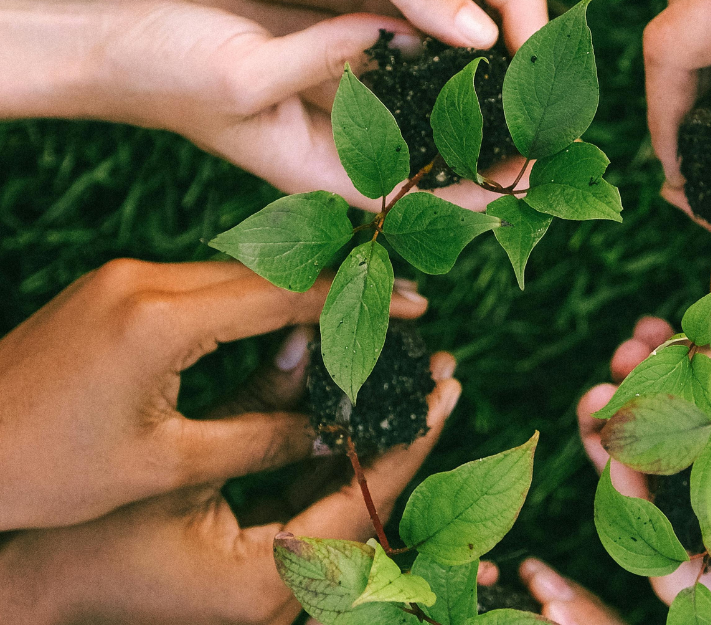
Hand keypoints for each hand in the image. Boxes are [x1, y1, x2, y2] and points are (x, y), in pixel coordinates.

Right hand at [0, 0, 543, 211]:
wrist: (114, 31)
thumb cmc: (161, 71)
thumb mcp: (241, 75)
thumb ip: (323, 61)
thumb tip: (398, 34)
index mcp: (318, 171)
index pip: (414, 199)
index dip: (474, 197)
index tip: (529, 180)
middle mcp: (339, 139)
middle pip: (431, 157)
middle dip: (488, 149)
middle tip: (550, 134)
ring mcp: (340, 96)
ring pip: (422, 107)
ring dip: (471, 101)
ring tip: (530, 91)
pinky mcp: (334, 52)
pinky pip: (398, 57)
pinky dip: (434, 51)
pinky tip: (473, 41)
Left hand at [0, 258, 429, 530]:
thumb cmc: (47, 469)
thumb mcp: (166, 463)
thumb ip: (262, 437)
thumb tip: (336, 431)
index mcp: (161, 320)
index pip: (284, 293)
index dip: (356, 298)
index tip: (413, 304)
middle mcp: (145, 280)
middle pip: (268, 268)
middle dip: (337, 285)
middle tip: (398, 302)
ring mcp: (126, 278)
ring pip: (237, 271)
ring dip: (297, 288)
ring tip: (355, 311)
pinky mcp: (116, 288)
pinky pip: (203, 281)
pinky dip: (253, 297)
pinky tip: (285, 317)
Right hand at [0, 352, 460, 624]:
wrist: (36, 589)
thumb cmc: (94, 535)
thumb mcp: (182, 465)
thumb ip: (254, 407)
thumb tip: (310, 339)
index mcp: (274, 579)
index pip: (366, 499)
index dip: (409, 438)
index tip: (446, 388)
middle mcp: (292, 594)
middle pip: (371, 502)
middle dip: (406, 435)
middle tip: (445, 376)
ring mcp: (281, 587)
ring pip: (349, 504)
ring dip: (377, 442)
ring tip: (416, 383)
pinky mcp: (266, 570)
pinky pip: (317, 509)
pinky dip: (335, 460)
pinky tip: (354, 410)